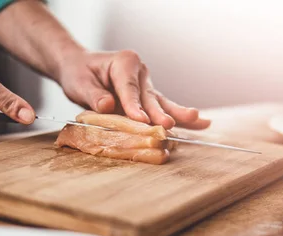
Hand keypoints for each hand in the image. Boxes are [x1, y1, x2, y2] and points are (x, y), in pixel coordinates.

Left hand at [57, 50, 210, 129]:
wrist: (81, 68)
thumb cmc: (79, 73)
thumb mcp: (79, 82)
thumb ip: (93, 95)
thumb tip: (107, 106)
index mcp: (124, 62)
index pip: (129, 88)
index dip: (134, 106)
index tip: (141, 121)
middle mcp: (140, 71)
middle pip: (150, 97)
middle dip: (159, 113)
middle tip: (167, 125)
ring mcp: (147, 85)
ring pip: (163, 102)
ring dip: (179, 114)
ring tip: (198, 120)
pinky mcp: (149, 97)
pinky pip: (164, 108)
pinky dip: (181, 118)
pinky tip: (202, 124)